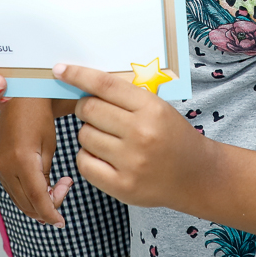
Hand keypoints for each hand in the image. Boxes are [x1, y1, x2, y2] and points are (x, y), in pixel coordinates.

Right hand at [0, 98, 73, 226]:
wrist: (20, 96)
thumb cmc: (38, 113)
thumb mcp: (49, 145)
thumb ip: (47, 175)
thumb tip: (48, 198)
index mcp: (21, 161)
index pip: (37, 200)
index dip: (51, 214)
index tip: (62, 221)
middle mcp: (5, 167)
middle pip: (26, 204)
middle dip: (48, 207)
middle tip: (65, 189)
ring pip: (19, 200)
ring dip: (38, 201)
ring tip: (57, 183)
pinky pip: (13, 189)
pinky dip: (28, 193)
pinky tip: (43, 181)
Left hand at [54, 63, 209, 209]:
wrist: (195, 175)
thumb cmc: (172, 136)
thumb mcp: (158, 107)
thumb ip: (125, 97)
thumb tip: (84, 85)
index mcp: (151, 108)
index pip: (104, 84)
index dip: (78, 75)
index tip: (60, 70)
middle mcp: (140, 133)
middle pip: (89, 109)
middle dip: (85, 108)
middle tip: (95, 113)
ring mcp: (130, 162)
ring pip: (84, 136)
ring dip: (88, 133)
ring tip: (106, 137)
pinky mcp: (121, 186)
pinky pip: (84, 162)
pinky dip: (87, 156)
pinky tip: (102, 155)